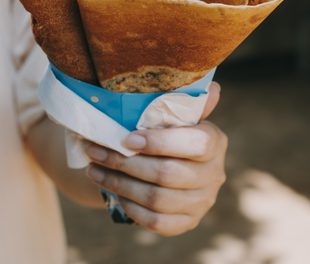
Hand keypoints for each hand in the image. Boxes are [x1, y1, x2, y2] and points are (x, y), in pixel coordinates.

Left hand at [84, 82, 225, 235]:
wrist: (171, 168)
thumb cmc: (171, 135)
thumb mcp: (178, 116)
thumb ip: (186, 104)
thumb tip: (212, 88)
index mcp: (215, 142)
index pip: (195, 144)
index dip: (160, 143)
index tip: (126, 139)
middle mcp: (215, 174)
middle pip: (168, 173)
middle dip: (125, 163)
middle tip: (95, 151)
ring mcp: (203, 202)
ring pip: (158, 199)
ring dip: (119, 184)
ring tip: (93, 170)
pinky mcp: (188, 223)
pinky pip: (156, 221)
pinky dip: (131, 207)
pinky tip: (113, 192)